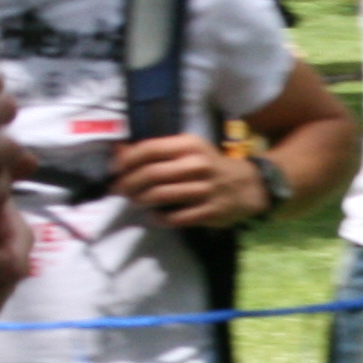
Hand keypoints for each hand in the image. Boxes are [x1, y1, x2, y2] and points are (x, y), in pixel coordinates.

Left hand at [115, 131, 262, 229]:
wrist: (247, 185)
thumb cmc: (209, 165)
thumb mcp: (187, 150)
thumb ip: (155, 150)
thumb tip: (118, 151)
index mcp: (190, 145)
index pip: (149, 149)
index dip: (127, 161)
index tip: (116, 170)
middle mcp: (197, 164)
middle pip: (151, 174)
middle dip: (129, 183)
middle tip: (120, 190)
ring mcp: (204, 189)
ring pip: (160, 196)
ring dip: (141, 199)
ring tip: (136, 201)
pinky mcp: (209, 211)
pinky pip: (176, 218)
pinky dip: (159, 218)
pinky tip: (154, 215)